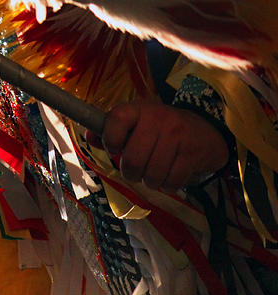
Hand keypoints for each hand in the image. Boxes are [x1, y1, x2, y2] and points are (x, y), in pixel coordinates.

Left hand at [89, 100, 228, 191]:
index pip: (116, 119)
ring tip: (154, 172)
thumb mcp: (138, 122)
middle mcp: (157, 118)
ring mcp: (177, 135)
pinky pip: (171, 182)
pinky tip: (170, 174)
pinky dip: (168, 185)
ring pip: (151, 174)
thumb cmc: (163, 129)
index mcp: (139, 109)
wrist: (206, 130)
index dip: (110, 140)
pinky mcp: (192, 153)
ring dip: (150, 181)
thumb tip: (89, 136)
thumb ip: (112, 130)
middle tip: (136, 170)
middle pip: (133, 158)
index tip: (115, 149)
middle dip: (131, 172)